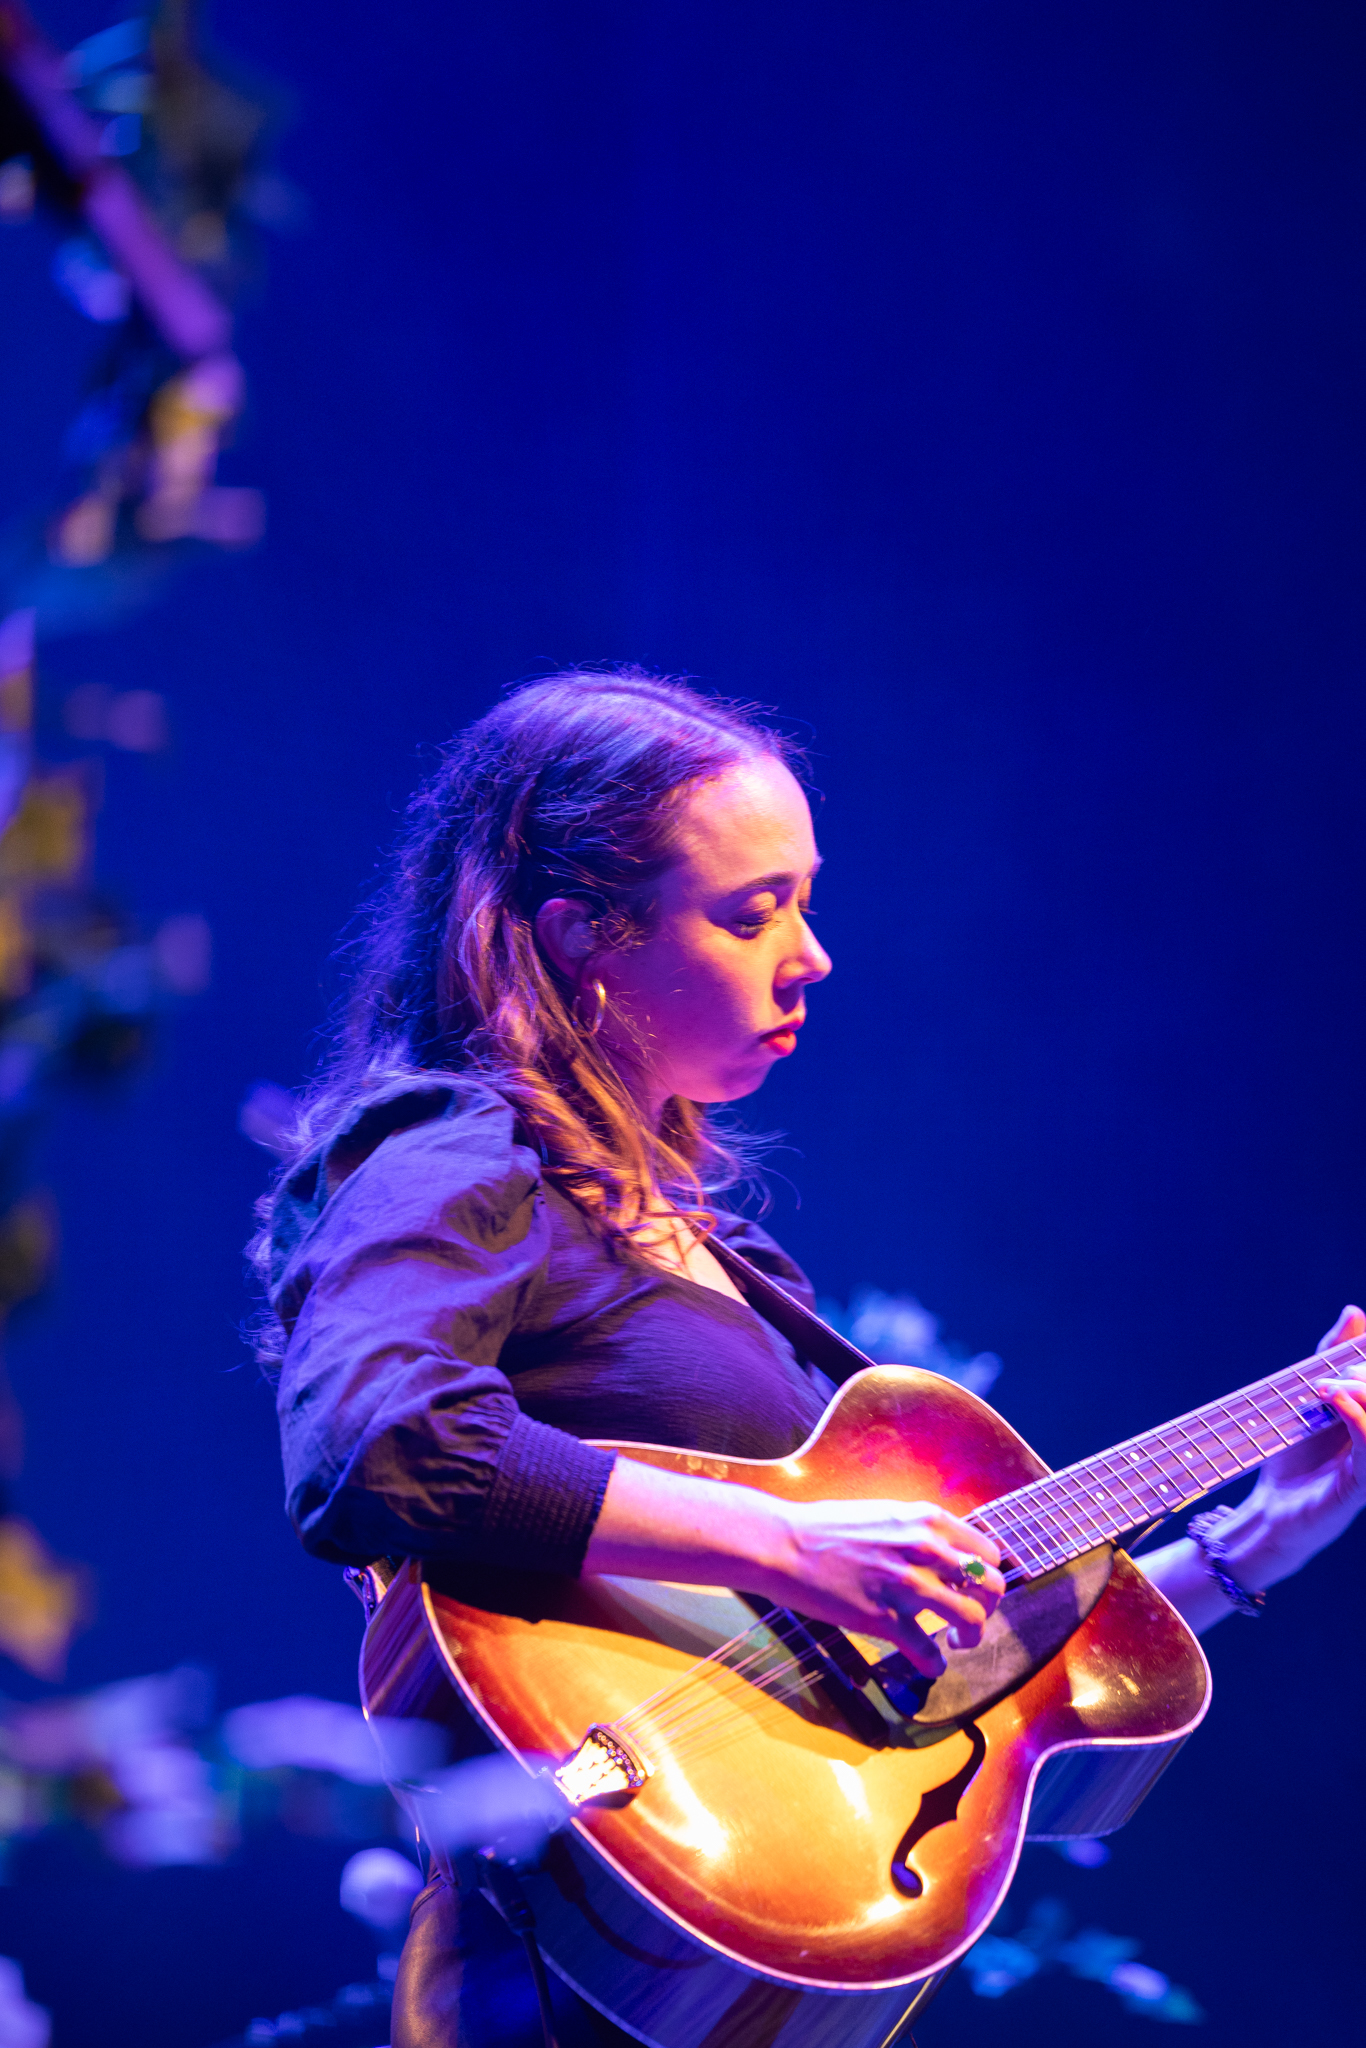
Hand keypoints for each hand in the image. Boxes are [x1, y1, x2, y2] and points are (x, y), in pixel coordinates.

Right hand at [756, 1496, 1005, 1678]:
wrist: (785, 1544)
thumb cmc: (829, 1528)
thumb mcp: (886, 1515)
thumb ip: (921, 1532)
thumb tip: (949, 1555)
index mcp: (927, 1520)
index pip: (988, 1553)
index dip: (988, 1575)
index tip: (976, 1589)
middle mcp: (924, 1550)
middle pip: (990, 1586)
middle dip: (989, 1608)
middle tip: (971, 1618)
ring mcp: (905, 1585)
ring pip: (970, 1619)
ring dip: (970, 1637)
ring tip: (956, 1642)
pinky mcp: (883, 1618)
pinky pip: (926, 1652)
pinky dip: (933, 1664)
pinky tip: (928, 1664)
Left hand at [1218, 1304, 1365, 1592]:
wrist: (1271, 1511)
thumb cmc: (1294, 1457)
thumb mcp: (1308, 1395)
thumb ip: (1332, 1355)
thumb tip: (1355, 1312)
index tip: (1363, 1338)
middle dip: (1363, 1374)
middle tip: (1331, 1373)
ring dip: (1360, 1392)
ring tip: (1326, 1386)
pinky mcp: (1363, 1486)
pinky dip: (1357, 1416)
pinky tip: (1333, 1399)